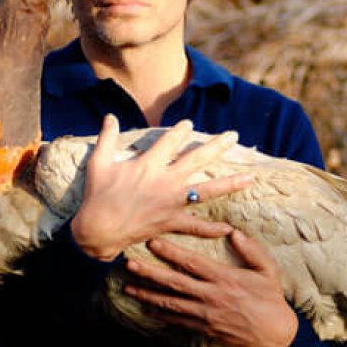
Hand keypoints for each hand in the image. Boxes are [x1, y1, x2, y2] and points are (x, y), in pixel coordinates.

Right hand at [69, 116, 251, 261]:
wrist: (97, 230)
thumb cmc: (96, 197)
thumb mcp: (98, 163)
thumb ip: (107, 138)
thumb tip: (110, 116)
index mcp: (148, 164)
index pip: (170, 142)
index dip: (181, 131)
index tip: (189, 124)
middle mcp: (164, 181)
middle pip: (197, 159)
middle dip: (216, 146)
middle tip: (234, 136)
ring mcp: (170, 202)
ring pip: (206, 190)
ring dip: (229, 183)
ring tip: (249, 178)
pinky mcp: (170, 222)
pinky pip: (195, 226)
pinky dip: (211, 228)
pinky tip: (228, 228)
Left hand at [123, 230, 298, 346]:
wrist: (276, 336)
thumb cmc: (272, 300)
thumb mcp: (268, 271)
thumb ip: (251, 250)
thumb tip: (234, 232)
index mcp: (225, 279)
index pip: (192, 263)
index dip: (170, 252)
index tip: (152, 242)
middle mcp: (211, 297)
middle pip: (174, 283)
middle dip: (149, 273)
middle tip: (128, 264)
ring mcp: (206, 315)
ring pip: (170, 304)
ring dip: (147, 294)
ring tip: (128, 286)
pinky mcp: (204, 329)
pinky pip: (177, 321)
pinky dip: (160, 315)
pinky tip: (146, 308)